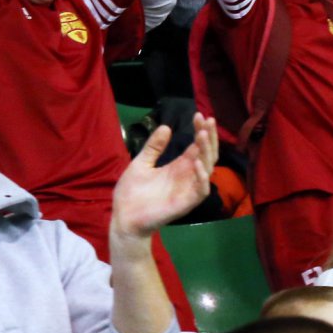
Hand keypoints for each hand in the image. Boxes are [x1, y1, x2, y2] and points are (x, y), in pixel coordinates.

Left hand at [110, 115, 219, 241]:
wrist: (124, 217)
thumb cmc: (132, 192)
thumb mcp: (141, 163)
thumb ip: (154, 147)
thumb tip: (166, 127)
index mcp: (178, 167)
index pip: (196, 147)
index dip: (200, 131)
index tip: (198, 116)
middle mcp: (187, 176)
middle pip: (206, 154)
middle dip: (208, 137)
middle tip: (206, 120)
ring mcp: (188, 189)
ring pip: (207, 169)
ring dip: (207, 152)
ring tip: (203, 135)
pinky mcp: (186, 203)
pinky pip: (201, 190)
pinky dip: (201, 176)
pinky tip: (196, 162)